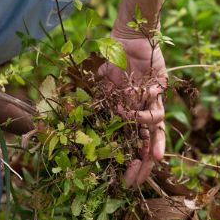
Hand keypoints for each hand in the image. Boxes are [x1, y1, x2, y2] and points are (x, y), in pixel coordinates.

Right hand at [95, 33, 166, 187]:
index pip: (126, 142)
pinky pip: (157, 112)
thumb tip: (61, 118)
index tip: (122, 181)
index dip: (126, 162)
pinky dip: (145, 120)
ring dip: (148, 144)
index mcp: (122, 113)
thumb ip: (86, 99)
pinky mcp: (159, 92)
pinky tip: (131, 118)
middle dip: (142, 166)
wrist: (125, 37)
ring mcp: (149, 103)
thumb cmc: (108, 58)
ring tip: (145, 156)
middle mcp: (137, 111)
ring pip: (154, 132)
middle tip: (136, 181)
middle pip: (143, 144)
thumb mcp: (93, 82)